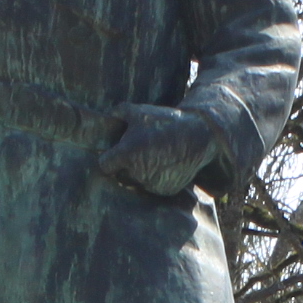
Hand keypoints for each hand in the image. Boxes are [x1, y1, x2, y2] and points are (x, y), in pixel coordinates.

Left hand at [98, 104, 215, 197]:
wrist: (197, 134)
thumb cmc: (165, 121)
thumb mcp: (139, 112)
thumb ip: (118, 113)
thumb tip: (105, 118)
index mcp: (127, 153)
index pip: (104, 165)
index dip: (108, 159)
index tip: (115, 153)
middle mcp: (137, 172)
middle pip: (120, 175)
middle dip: (125, 166)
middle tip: (139, 152)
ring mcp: (152, 183)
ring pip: (137, 183)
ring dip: (140, 173)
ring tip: (154, 156)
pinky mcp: (165, 190)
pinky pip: (153, 187)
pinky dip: (156, 179)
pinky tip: (165, 164)